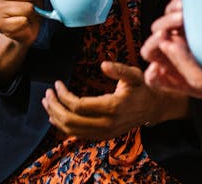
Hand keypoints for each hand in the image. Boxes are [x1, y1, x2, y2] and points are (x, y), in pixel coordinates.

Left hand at [42, 61, 187, 140]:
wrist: (153, 108)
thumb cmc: (142, 88)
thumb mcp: (134, 75)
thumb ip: (119, 69)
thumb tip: (103, 64)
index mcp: (112, 107)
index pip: (78, 105)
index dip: (63, 95)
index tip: (57, 83)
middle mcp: (106, 124)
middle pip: (70, 120)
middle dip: (55, 106)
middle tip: (48, 93)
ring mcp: (103, 133)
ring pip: (71, 130)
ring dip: (55, 117)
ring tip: (48, 103)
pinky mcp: (102, 136)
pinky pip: (77, 134)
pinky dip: (63, 126)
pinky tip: (56, 116)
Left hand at [142, 0, 201, 109]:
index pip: (198, 80)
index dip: (180, 61)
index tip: (168, 42)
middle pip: (187, 82)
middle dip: (168, 64)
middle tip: (155, 44)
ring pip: (191, 76)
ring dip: (173, 62)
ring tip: (158, 45)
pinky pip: (201, 68)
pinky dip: (186, 58)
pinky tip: (177, 43)